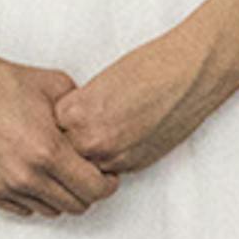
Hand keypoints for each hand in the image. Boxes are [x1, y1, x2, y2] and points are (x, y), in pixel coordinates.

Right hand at [0, 24, 115, 219]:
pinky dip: (34, 197)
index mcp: (49, 151)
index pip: (94, 189)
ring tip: (59, 174)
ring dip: (60, 196)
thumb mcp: (55, 86)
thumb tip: (99, 124)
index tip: (107, 177)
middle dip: (87, 191)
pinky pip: (23, 209)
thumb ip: (83, 111)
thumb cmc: (1, 83)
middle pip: (76, 205)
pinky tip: (35, 176)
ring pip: (50, 210)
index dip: (107, 184)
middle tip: (86, 175)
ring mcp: (6, 186)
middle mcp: (27, 175)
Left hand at [66, 3, 238, 177]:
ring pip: (85, 166)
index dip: (57, 124)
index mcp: (76, 112)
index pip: (49, 129)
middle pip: (63, 152)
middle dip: (68, 143)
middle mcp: (91, 139)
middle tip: (79, 130)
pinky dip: (110, 159)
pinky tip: (121, 137)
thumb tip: (70, 126)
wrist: (189, 74)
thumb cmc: (149, 68)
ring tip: (104, 132)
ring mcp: (113, 156)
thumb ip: (81, 109)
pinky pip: (109, 169)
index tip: (63, 118)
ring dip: (88, 156)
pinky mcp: (134, 165)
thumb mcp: (99, 83)